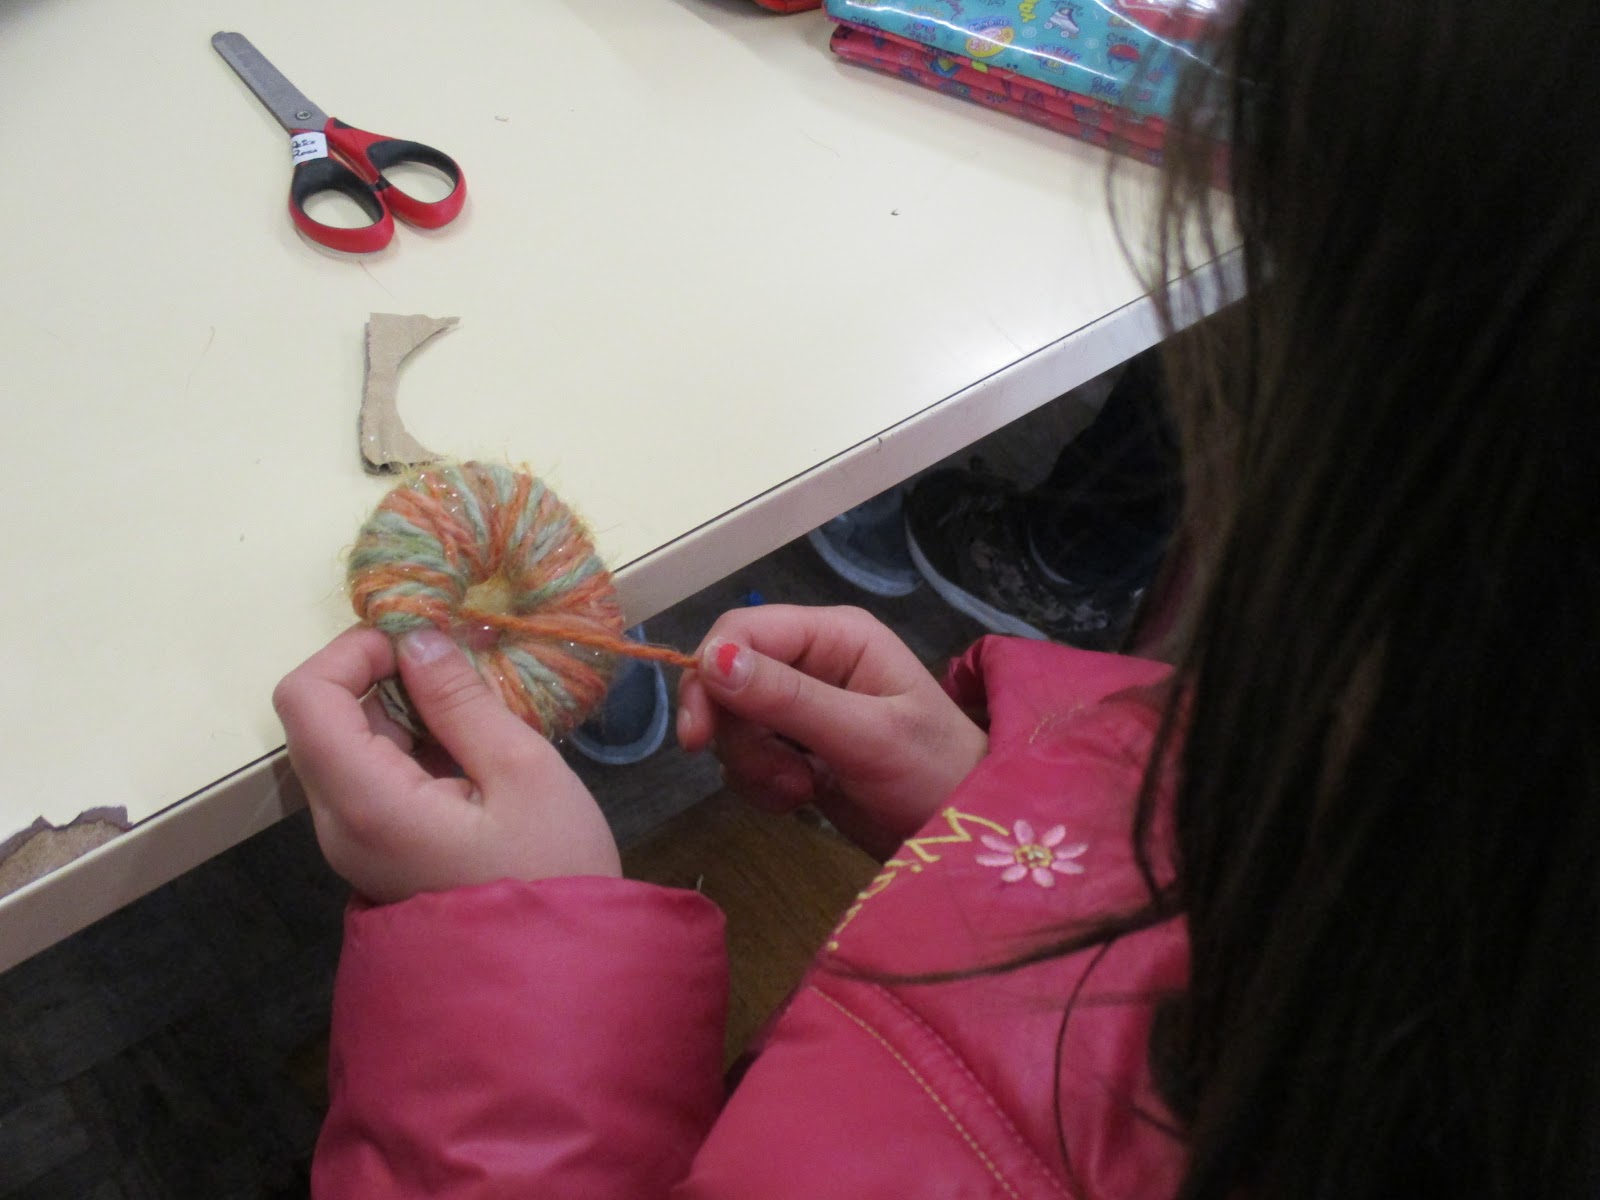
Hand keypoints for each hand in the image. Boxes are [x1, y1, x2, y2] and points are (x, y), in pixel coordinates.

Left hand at [273, 626, 619, 903]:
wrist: (559, 976)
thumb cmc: (553, 870)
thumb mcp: (525, 770)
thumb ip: (462, 700)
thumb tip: (416, 639)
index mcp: (367, 803)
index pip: (305, 697)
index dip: (352, 651)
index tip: (421, 644)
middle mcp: (338, 823)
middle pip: (318, 717)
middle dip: (379, 674)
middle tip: (459, 664)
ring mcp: (354, 841)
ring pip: (344, 744)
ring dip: (398, 707)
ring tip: (475, 705)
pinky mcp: (377, 849)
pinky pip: (369, 774)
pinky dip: (408, 742)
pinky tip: (470, 749)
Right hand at [676, 605, 986, 858]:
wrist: (962, 833)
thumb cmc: (934, 772)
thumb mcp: (865, 735)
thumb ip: (789, 698)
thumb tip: (711, 660)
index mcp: (834, 635)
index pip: (741, 631)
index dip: (708, 674)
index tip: (698, 736)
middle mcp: (812, 660)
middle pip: (727, 679)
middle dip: (739, 735)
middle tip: (778, 778)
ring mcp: (801, 705)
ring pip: (732, 723)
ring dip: (754, 765)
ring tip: (802, 790)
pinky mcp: (794, 747)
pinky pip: (746, 756)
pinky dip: (761, 784)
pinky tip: (801, 799)